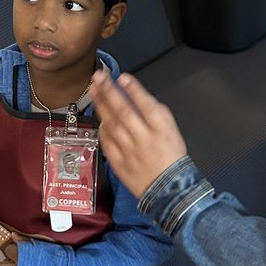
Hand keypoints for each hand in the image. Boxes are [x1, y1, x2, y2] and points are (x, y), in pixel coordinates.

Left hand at [89, 71, 187, 199]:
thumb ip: (154, 112)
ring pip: (112, 124)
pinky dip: (102, 128)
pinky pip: (107, 142)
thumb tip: (134, 95)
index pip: (146, 105)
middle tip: (99, 77)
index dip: (133, 89)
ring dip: (101, 105)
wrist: (169, 189)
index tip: (122, 77)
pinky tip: (98, 116)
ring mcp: (130, 152)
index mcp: (162, 130)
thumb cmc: (170, 158)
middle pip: (124, 111)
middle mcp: (145, 139)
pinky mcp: (119, 163)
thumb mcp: (171, 129)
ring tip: (94, 90)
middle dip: (110, 91)